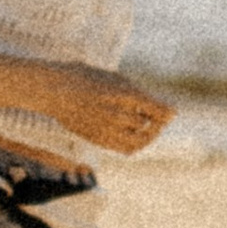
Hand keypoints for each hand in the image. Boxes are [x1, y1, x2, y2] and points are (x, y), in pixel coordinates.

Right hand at [53, 65, 176, 157]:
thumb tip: (171, 113)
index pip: (156, 109)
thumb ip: (142, 96)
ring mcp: (105, 129)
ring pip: (138, 142)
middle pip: (149, 126)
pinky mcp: (97, 139)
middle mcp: (115, 113)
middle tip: (160, 119)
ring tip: (147, 128)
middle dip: (158, 123)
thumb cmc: (87, 78)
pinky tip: (132, 134)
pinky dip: (134, 144)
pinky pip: (124, 149)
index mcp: (122, 94)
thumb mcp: (115, 79)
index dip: (167, 112)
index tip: (172, 111)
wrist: (54, 89)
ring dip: (147, 137)